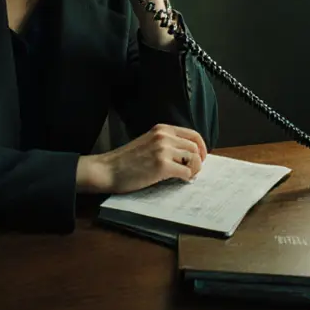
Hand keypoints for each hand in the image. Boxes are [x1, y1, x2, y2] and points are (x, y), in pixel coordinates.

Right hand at [76, 124, 208, 194]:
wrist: (108, 170)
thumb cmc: (125, 160)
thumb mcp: (147, 142)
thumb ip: (165, 143)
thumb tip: (188, 153)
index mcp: (162, 129)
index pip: (193, 134)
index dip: (201, 147)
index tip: (200, 157)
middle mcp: (164, 137)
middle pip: (195, 147)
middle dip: (198, 161)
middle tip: (193, 170)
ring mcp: (163, 151)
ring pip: (194, 159)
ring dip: (194, 170)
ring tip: (186, 176)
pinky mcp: (162, 166)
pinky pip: (186, 172)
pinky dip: (187, 178)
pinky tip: (180, 180)